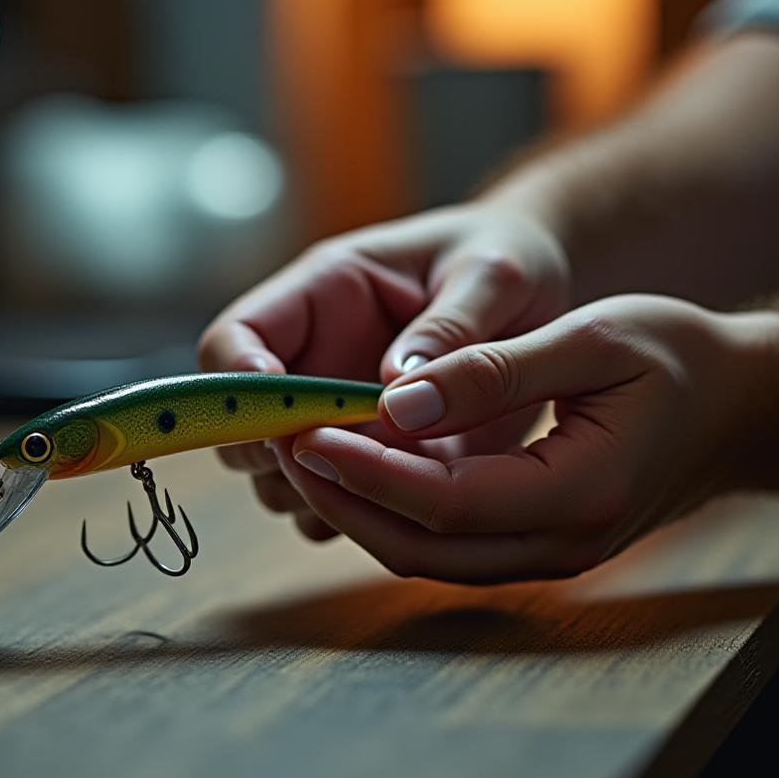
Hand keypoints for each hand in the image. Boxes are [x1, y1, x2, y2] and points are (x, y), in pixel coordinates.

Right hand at [197, 205, 572, 539]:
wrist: (544, 295)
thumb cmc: (511, 261)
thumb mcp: (496, 276)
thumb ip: (450, 325)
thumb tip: (395, 388)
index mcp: (324, 293)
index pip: (234, 339)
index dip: (237, 384)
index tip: (283, 420)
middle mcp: (313, 358)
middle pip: (241, 426)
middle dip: (278, 457)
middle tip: (348, 464)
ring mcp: (335, 414)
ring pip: (282, 479)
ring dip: (321, 493)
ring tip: (399, 481)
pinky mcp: (373, 457)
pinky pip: (338, 505)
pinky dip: (364, 517)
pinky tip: (424, 502)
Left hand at [279, 295, 755, 582]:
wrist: (746, 407)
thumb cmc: (678, 356)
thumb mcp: (590, 339)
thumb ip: (493, 369)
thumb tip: (397, 396)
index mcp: (578, 495)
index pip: (442, 501)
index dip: (364, 471)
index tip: (303, 430)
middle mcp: (560, 546)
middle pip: (419, 547)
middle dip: (341, 498)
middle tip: (279, 443)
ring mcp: (549, 557)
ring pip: (425, 556)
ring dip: (357, 510)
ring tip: (301, 452)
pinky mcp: (537, 548)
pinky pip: (446, 545)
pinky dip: (393, 511)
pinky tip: (355, 466)